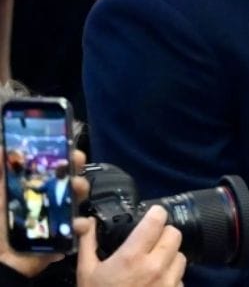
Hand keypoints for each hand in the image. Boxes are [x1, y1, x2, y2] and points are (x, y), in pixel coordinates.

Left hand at [0, 149, 85, 277]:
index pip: (49, 169)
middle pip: (66, 179)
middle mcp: (46, 201)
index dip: (59, 156)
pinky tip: (76, 222)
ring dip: (80, 190)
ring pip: (77, 199)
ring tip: (77, 187)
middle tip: (76, 161)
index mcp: (30, 191)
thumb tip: (2, 148)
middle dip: (74, 168)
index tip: (66, 146)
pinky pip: (79, 227)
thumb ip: (2, 175)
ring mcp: (58, 217)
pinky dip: (81, 224)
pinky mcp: (65, 236)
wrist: (2, 262)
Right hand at [76, 205, 185, 286]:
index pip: (157, 220)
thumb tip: (85, 221)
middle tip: (151, 241)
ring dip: (170, 256)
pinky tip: (155, 283)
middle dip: (164, 234)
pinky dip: (171, 277)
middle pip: (175, 234)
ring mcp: (168, 282)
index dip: (155, 214)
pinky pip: (180, 278)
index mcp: (133, 256)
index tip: (151, 215)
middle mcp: (155, 266)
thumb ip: (88, 242)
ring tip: (153, 264)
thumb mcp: (86, 271)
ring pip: (181, 256)